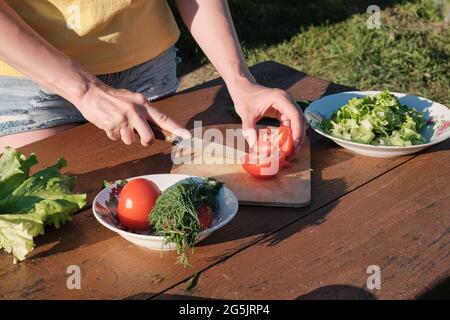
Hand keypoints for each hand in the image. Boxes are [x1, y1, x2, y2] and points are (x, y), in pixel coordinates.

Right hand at [73, 80, 189, 145]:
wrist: (89, 91)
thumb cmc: (113, 97)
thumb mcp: (132, 99)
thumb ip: (144, 112)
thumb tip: (156, 129)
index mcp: (143, 104)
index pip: (163, 118)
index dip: (176, 128)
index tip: (187, 136)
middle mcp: (135, 112)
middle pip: (148, 138)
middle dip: (145, 140)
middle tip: (139, 135)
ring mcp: (123, 120)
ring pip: (130, 141)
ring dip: (124, 136)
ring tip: (118, 123)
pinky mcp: (111, 126)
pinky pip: (116, 138)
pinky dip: (113, 134)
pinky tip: (109, 123)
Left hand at [229, 79, 305, 147]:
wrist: (243, 88)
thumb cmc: (244, 98)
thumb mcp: (245, 113)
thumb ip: (249, 128)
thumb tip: (252, 145)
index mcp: (281, 98)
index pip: (295, 115)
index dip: (297, 130)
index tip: (295, 144)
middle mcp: (287, 100)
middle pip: (299, 119)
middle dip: (299, 135)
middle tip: (294, 151)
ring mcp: (286, 104)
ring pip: (297, 121)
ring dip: (295, 135)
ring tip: (291, 149)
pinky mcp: (283, 109)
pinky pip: (290, 122)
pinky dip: (289, 132)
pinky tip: (284, 142)